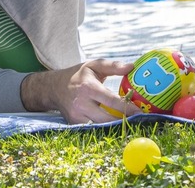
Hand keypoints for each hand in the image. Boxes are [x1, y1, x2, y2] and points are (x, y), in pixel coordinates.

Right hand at [21, 58, 139, 123]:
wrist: (54, 87)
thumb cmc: (79, 75)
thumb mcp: (95, 65)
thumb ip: (113, 66)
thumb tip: (131, 67)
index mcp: (88, 88)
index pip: (111, 101)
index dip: (126, 107)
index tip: (140, 112)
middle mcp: (81, 104)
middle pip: (105, 119)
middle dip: (122, 121)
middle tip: (138, 122)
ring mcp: (76, 117)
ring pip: (99, 127)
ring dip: (114, 127)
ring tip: (129, 126)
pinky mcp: (74, 124)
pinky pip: (92, 128)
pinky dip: (103, 128)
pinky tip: (115, 127)